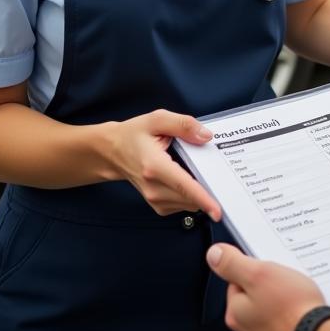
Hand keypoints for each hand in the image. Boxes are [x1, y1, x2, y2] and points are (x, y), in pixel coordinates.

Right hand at [106, 109, 220, 219]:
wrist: (112, 151)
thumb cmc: (134, 134)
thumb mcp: (158, 119)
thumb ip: (184, 125)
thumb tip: (206, 136)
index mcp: (154, 166)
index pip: (183, 186)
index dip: (203, 199)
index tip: (217, 211)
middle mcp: (154, 187)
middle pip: (190, 197)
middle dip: (208, 188)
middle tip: (215, 169)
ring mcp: (154, 199)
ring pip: (189, 203)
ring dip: (200, 191)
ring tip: (195, 168)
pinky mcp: (158, 205)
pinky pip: (183, 204)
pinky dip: (191, 194)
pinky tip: (187, 177)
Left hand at [207, 243, 324, 330]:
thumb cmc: (292, 307)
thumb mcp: (259, 274)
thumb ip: (233, 264)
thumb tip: (214, 254)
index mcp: (236, 312)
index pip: (236, 281)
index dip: (254, 270)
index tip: (268, 269)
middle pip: (253, 297)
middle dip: (269, 287)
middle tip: (285, 281)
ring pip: (268, 310)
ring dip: (280, 302)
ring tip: (296, 296)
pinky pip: (281, 323)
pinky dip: (289, 316)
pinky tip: (300, 311)